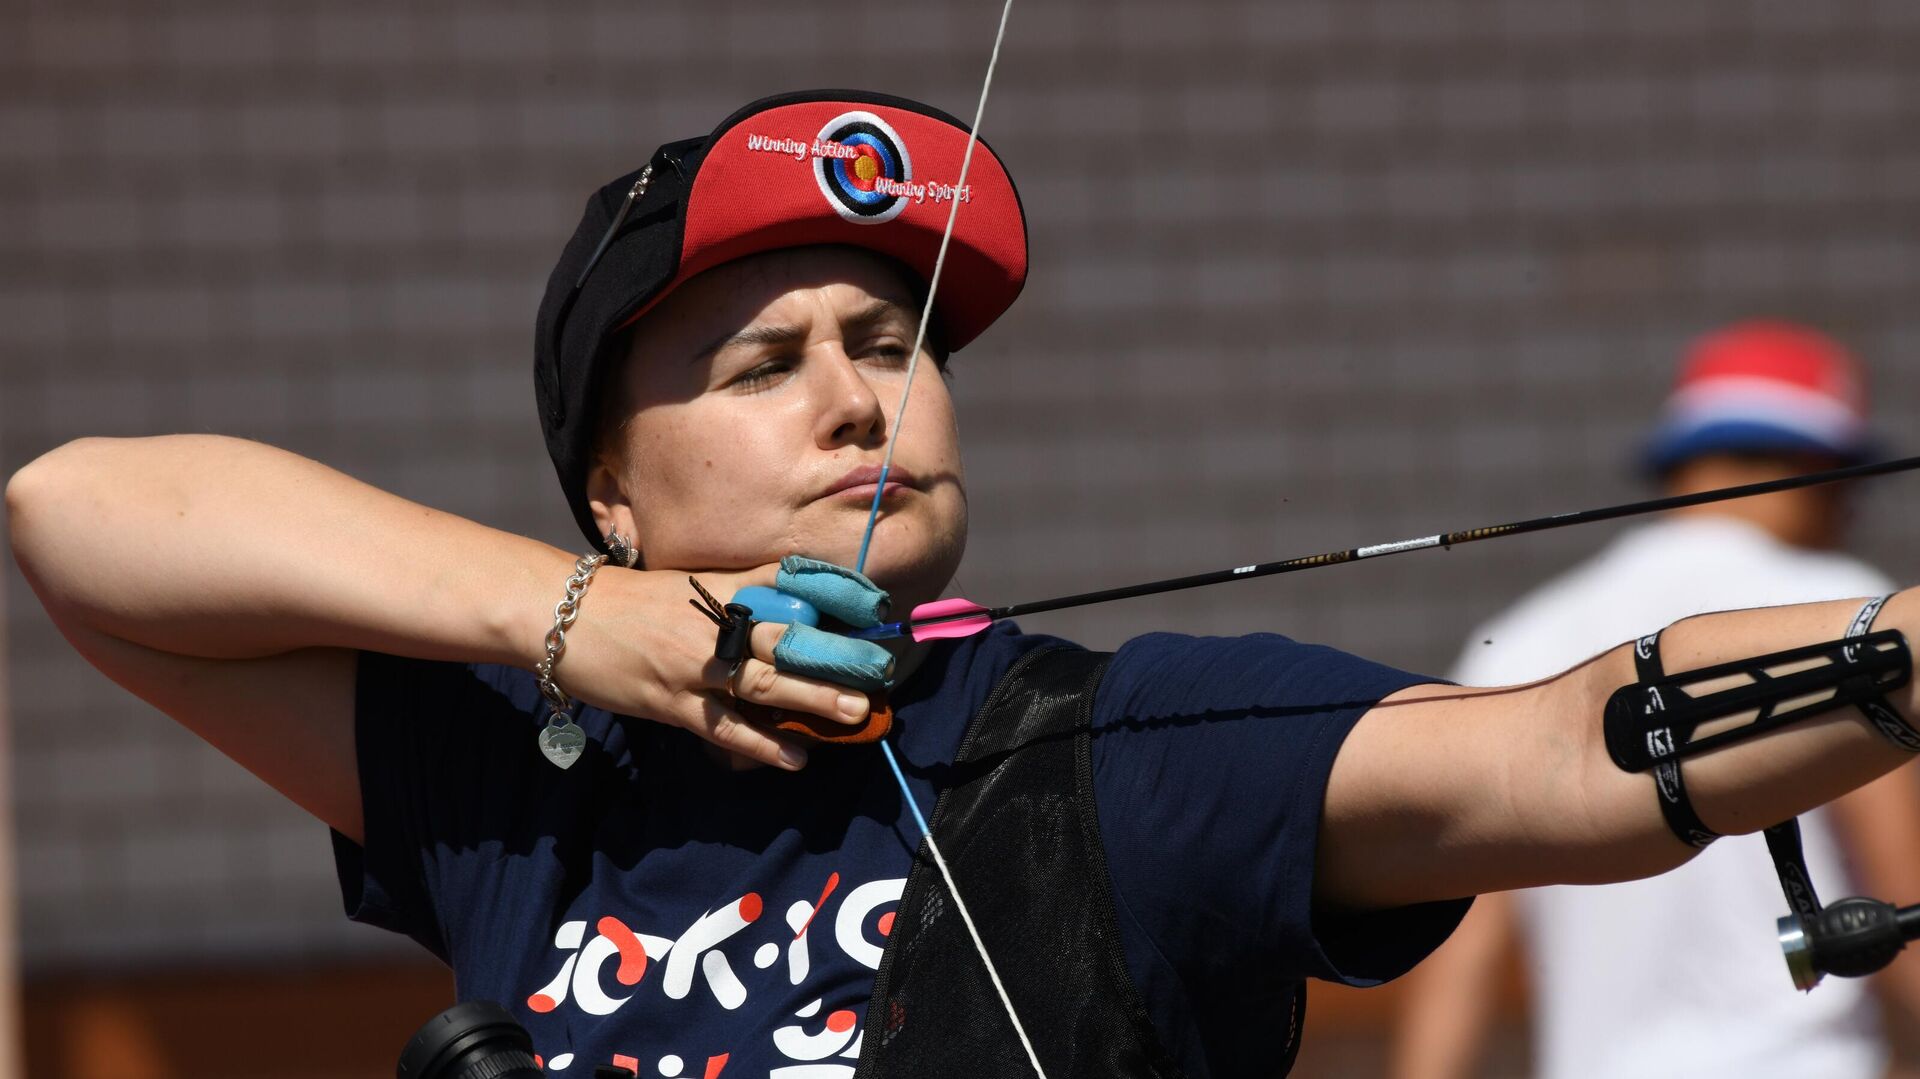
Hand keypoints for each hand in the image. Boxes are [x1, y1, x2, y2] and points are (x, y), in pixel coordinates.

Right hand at [554, 563, 874, 769]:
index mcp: (721, 587)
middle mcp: (713, 623)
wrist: (562, 616)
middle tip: (881, 670)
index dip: (836, 595)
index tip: (877, 607)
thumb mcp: (690, 583)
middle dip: (837, 656)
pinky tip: (794, 756)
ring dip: (812, 697)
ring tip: (856, 711)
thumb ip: (740, 593)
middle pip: (786, 637)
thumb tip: (796, 605)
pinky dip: (761, 744)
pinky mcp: (671, 703)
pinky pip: (724, 727)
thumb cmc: (630, 601)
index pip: (789, 584)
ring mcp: (693, 665)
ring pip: (763, 682)